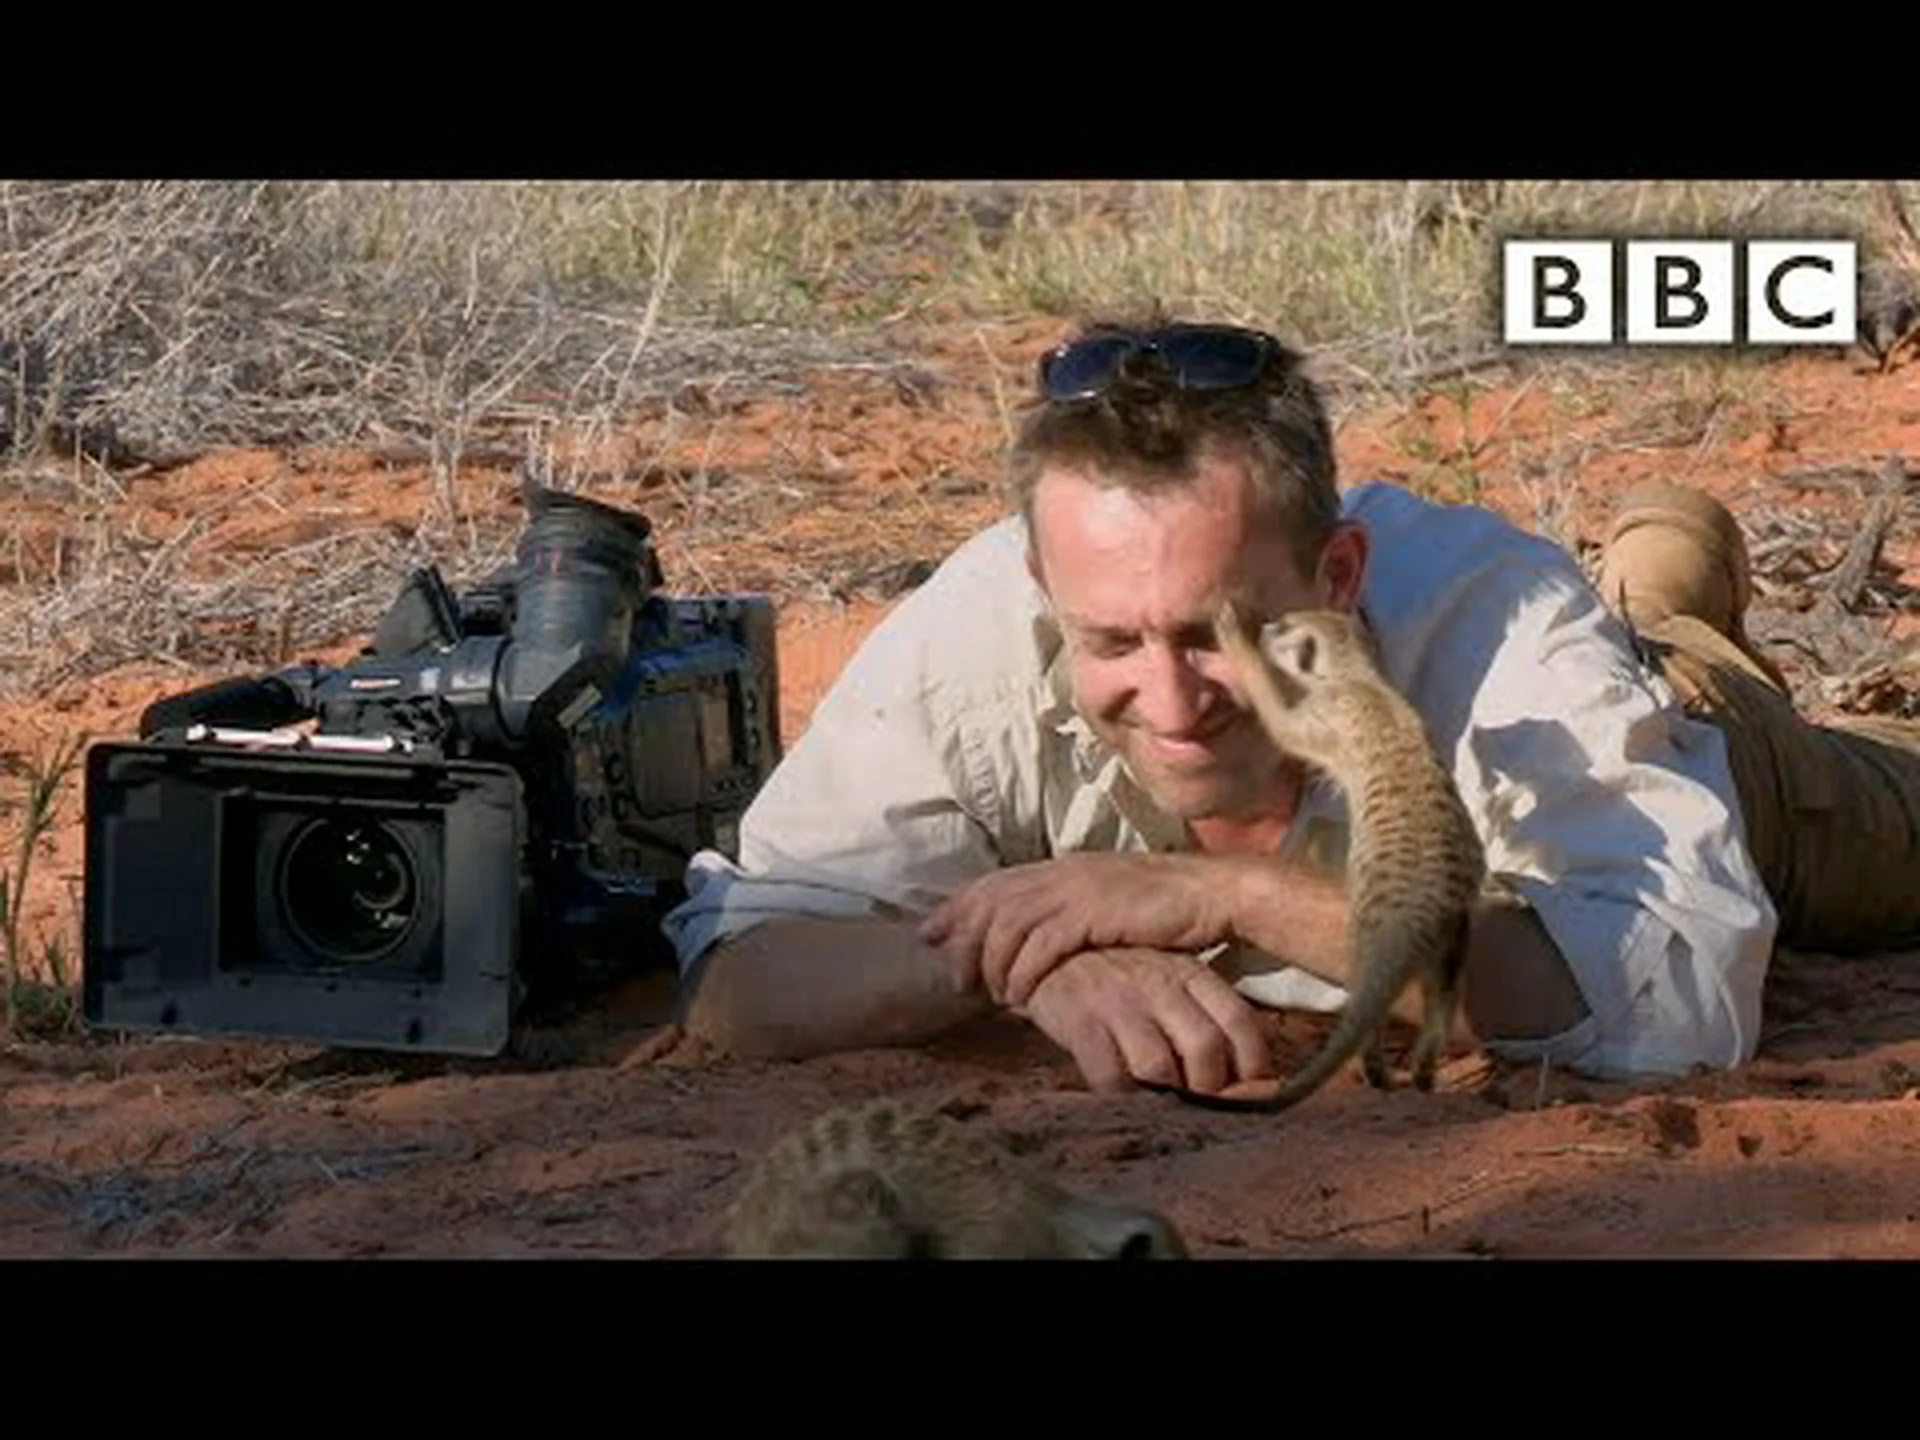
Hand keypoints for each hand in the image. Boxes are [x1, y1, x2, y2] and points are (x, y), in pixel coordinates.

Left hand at [918, 853, 1233, 1007]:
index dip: (956, 907)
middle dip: (963, 940)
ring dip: (992, 964)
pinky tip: (1020, 995)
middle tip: (954, 978)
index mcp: (1062, 866)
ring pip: (1008, 925)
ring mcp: (1076, 890)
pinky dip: (1024, 972)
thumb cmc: (1164, 906)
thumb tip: (1042, 936)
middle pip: (990, 902)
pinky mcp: (1094, 914)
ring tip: (990, 995)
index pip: (993, 882)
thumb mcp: (1107, 902)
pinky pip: (1042, 946)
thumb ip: (1072, 911)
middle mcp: (1061, 871)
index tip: (929, 933)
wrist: (1210, 893)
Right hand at [1020, 947, 1274, 1094]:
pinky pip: (1109, 1074)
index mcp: (1189, 972)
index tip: (1250, 1089)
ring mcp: (1119, 1002)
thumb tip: (1255, 1079)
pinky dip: (1119, 1095)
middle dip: (1208, 1087)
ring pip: (1159, 1065)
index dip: (1252, 1065)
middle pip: (1205, 1048)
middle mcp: (1159, 984)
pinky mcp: (1081, 1021)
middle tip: (1199, 1102)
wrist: (1047, 950)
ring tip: (1162, 1103)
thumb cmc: (1119, 975)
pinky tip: (1121, 1095)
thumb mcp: (1168, 980)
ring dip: (1164, 1096)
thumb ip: (1205, 1019)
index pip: (1240, 1021)